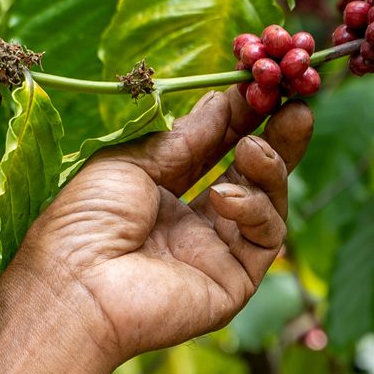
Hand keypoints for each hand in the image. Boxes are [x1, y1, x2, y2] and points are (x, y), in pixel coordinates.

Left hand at [12, 87, 313, 366]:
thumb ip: (189, 136)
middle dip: (277, 139)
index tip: (262, 86)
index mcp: (161, 196)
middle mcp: (192, 226)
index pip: (215, 151)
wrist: (75, 286)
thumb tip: (227, 99)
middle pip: (252, 176)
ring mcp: (216, 255)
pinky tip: (228, 196)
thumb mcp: (134, 161)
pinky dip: (255, 209)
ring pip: (268, 204)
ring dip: (269, 167)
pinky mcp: (235, 282)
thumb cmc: (84, 222)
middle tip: (298, 105)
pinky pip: (265, 237)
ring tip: (254, 147)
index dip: (241, 119)